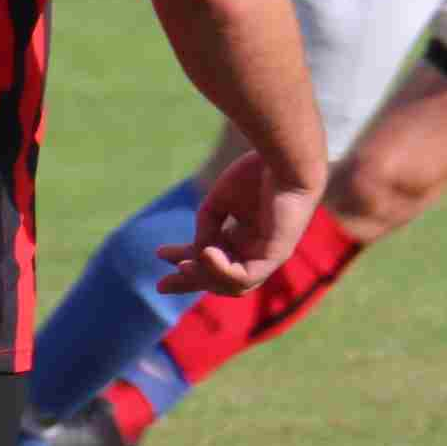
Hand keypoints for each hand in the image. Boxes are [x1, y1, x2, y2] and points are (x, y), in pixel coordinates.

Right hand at [155, 152, 320, 295]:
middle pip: (220, 278)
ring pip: (232, 284)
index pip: (214, 256)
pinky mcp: (275, 257)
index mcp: (245, 235)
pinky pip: (245, 277)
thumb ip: (206, 226)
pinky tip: (206, 253)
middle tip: (161, 286)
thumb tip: (197, 253)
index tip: (160, 255)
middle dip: (190, 281)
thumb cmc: (257, 173)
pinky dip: (222, 270)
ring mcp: (268, 256)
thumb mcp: (220, 200)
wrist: (287, 160)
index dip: (186, 257)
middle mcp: (257, 249)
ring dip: (204, 278)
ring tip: (182, 266)